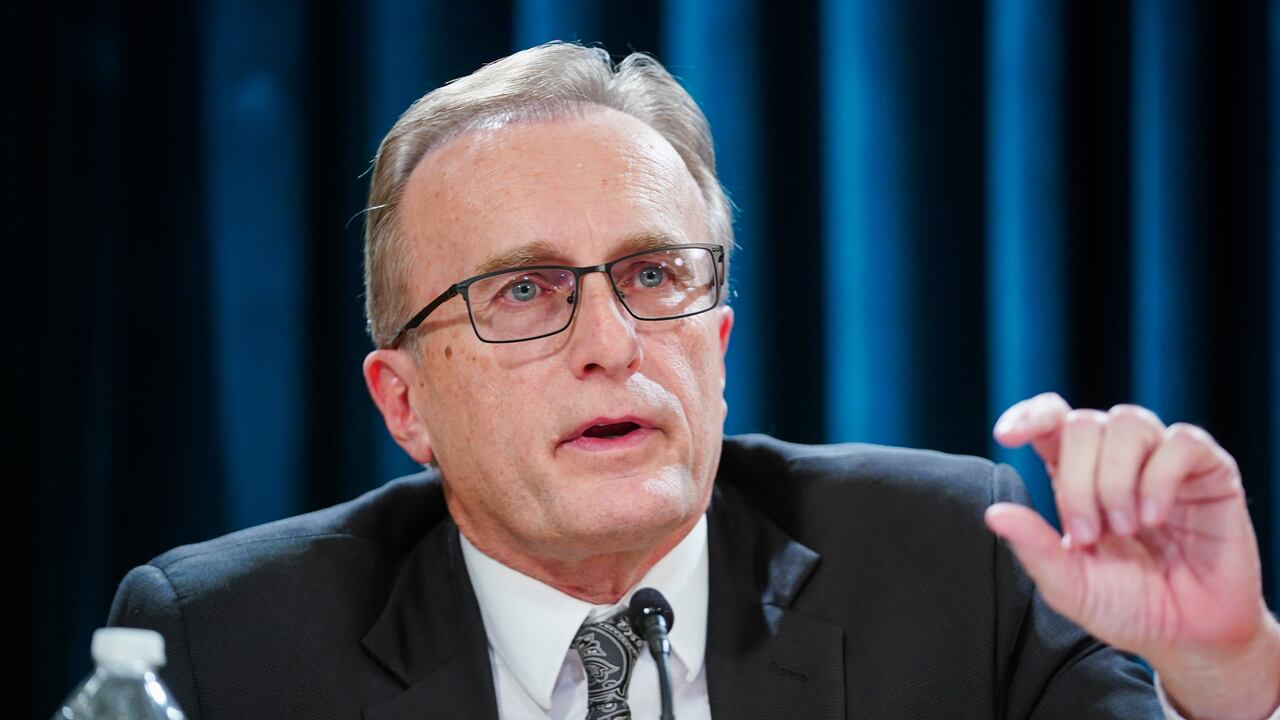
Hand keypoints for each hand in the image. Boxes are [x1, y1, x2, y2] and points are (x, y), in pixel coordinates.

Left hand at [986, 392, 1279, 719]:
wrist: (1190, 636)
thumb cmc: (1127, 605)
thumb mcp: (1071, 585)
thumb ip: (1035, 549)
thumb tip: (994, 514)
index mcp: (1077, 474)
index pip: (1052, 418)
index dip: (1029, 415)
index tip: (1005, 437)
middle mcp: (1118, 458)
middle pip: (1083, 424)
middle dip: (1078, 482)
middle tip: (1090, 536)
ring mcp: (1164, 459)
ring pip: (1128, 423)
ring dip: (1115, 479)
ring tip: (1127, 528)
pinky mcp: (1211, 471)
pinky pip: (1182, 442)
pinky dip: (1160, 477)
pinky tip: (1154, 518)